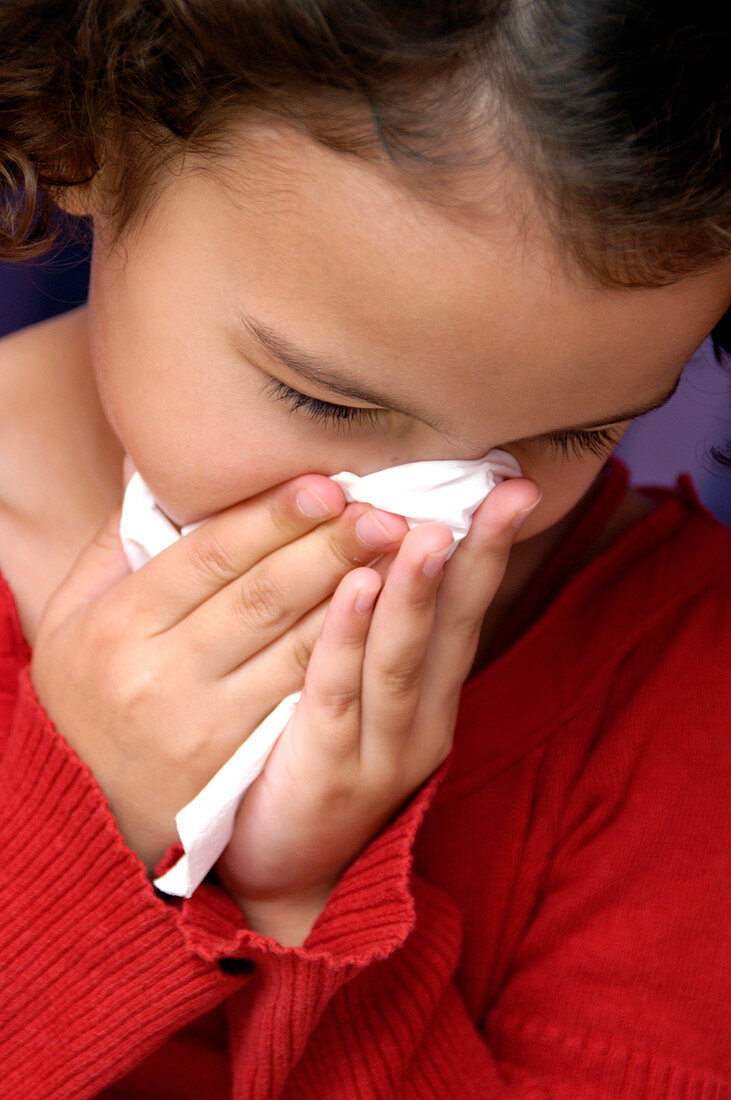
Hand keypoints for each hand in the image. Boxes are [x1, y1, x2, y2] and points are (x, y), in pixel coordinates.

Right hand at [30, 473, 407, 869]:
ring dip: (356, 598)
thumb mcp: (73, 613)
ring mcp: (205, 723)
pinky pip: (304, 700)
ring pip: (295, 648)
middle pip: (262, 597)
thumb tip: (156, 460)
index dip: (273, 516)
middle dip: (330, 548)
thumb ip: (117, 540)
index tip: (328, 484)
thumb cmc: (87, 691)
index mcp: (120, 623)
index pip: (210, 555)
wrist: (82, 807)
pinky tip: (385, 624)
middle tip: (385, 511)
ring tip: (403, 556)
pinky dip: (347, 657)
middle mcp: (162, 673)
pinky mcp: (239, 762)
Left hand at [215, 478, 540, 944]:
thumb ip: (374, 630)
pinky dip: (348, 638)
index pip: (466, 611)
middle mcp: (420, 720)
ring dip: (417, 593)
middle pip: (454, 628)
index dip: (488, 550)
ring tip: (430, 531)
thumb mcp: (359, 693)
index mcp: (429, 696)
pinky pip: (338, 693)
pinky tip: (353, 587)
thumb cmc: (313, 757)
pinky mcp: (328, 769)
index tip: (513, 487)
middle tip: (505, 494)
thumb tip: (374, 542)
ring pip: (402, 658)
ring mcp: (380, 750)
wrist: (286, 870)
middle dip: (478, 558)